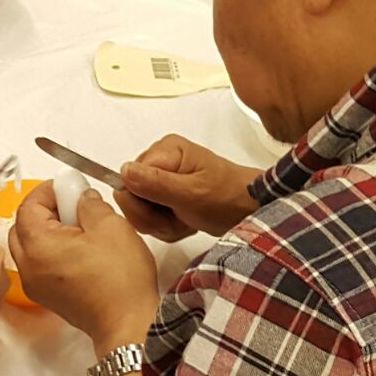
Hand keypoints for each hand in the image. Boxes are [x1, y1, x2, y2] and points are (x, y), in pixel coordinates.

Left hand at [10, 184, 159, 351]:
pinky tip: (81, 250)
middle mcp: (29, 268)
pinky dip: (53, 252)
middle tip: (73, 204)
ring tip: (80, 228)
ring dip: (49, 232)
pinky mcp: (49, 297)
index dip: (48, 191)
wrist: (129, 324)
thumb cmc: (120, 281)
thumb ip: (89, 202)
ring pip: (30, 247)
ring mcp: (37, 285)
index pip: (28, 206)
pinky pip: (40, 265)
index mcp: (38, 246)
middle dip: (45, 210)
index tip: (69, 187)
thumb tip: (82, 197)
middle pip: (23, 226)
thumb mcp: (110, 225)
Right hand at [117, 135, 260, 241]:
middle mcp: (159, 160)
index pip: (128, 181)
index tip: (169, 212)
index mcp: (165, 150)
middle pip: (132, 197)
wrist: (252, 210)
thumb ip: (155, 183)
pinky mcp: (166, 193)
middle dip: (154, 217)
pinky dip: (168, 225)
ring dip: (163, 223)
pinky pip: (151, 215)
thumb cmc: (227, 198)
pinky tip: (186, 222)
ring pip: (141, 210)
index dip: (144, 205)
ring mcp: (162, 177)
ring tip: (187, 220)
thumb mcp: (191, 194)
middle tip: (181, 218)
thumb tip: (124, 171)